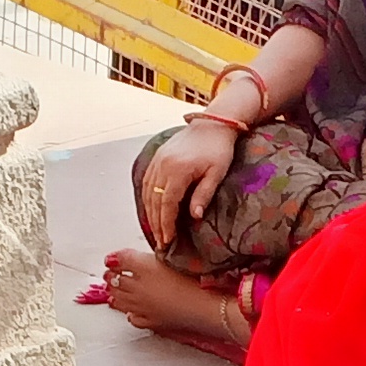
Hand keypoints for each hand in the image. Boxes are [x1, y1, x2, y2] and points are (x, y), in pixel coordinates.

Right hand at [140, 118, 241, 243]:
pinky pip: (147, 182)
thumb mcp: (216, 173)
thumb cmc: (218, 148)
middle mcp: (163, 165)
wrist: (212, 124)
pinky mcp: (157, 157)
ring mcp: (158, 160)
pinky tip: (152, 210)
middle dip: (156, 224)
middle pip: (154, 201)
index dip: (166, 224)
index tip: (167, 239)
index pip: (167, 203)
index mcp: (178, 170)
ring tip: (156, 230)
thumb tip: (194, 217)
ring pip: (148, 192)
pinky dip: (148, 198)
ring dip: (150, 213)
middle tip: (160, 241)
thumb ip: (203, 195)